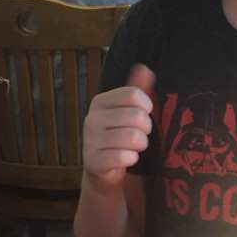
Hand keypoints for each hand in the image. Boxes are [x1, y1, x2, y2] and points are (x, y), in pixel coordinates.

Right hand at [83, 64, 154, 187]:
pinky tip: (126, 158)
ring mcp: (90, 141)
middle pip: (137, 116)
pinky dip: (132, 159)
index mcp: (100, 101)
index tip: (143, 113)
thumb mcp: (127, 109)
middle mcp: (92, 119)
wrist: (102, 167)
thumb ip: (136, 89)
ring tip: (133, 146)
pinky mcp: (93, 162)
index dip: (146, 106)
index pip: (133, 94)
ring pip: (134, 137)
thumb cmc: (119, 134)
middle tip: (139, 133)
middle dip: (145, 128)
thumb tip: (144, 68)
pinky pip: (125, 157)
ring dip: (140, 144)